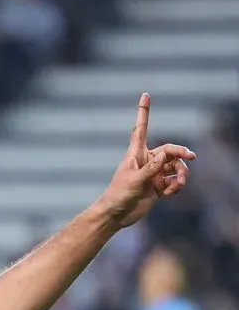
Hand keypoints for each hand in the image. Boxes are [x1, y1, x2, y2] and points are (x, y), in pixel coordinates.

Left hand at [98, 93, 194, 228]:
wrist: (117, 215)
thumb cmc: (118, 195)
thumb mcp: (134, 180)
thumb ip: (151, 167)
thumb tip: (166, 155)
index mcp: (136, 153)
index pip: (141, 128)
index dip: (143, 112)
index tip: (145, 95)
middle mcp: (147, 160)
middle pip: (170, 150)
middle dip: (182, 153)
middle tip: (192, 156)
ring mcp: (154, 173)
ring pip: (176, 167)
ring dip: (181, 174)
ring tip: (178, 184)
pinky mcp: (158, 186)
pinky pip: (174, 181)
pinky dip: (175, 186)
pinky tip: (169, 193)